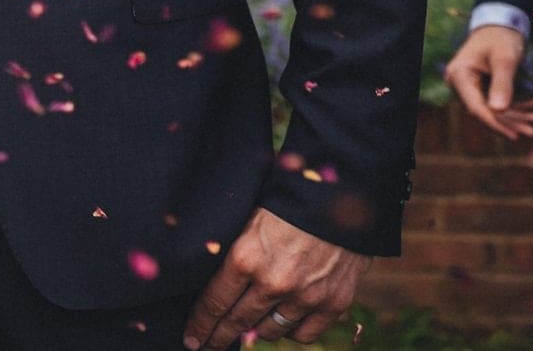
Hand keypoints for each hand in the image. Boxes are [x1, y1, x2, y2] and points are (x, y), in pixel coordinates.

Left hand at [183, 208, 368, 347]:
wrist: (340, 196)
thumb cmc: (285, 200)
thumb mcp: (246, 217)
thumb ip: (232, 250)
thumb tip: (211, 278)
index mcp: (245, 257)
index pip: (214, 302)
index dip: (200, 324)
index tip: (191, 339)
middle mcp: (273, 282)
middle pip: (238, 322)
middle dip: (219, 336)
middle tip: (207, 345)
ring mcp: (305, 296)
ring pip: (270, 331)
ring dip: (255, 332)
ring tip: (246, 329)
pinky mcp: (333, 303)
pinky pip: (304, 334)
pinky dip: (291, 332)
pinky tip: (282, 324)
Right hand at [444, 24, 532, 139]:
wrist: (500, 25)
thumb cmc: (501, 38)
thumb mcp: (505, 59)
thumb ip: (502, 84)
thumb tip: (498, 111)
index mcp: (459, 75)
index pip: (476, 106)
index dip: (496, 123)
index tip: (517, 135)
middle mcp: (461, 84)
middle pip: (485, 111)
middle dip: (511, 122)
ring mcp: (471, 87)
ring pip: (494, 110)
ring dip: (518, 116)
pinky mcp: (481, 88)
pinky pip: (499, 103)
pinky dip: (518, 106)